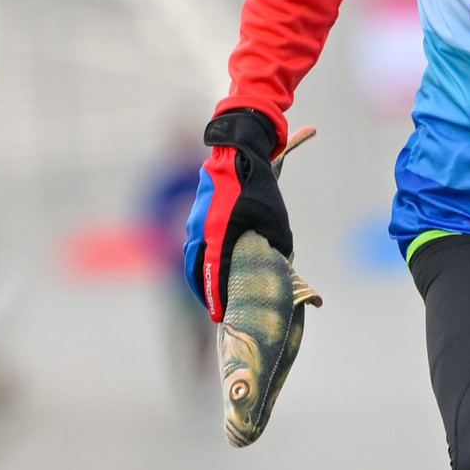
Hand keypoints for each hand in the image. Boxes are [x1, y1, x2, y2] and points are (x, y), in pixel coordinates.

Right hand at [191, 103, 294, 316]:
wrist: (237, 152)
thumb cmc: (260, 187)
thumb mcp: (276, 220)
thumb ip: (276, 247)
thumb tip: (277, 266)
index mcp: (220, 233)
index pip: (217, 273)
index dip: (217, 297)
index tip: (220, 316)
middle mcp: (202, 230)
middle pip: (197, 271)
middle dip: (205, 294)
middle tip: (215, 311)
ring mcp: (196, 222)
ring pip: (193, 259)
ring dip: (201, 278)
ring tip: (211, 296)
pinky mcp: (196, 216)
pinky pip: (194, 246)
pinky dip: (199, 262)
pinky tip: (210, 269)